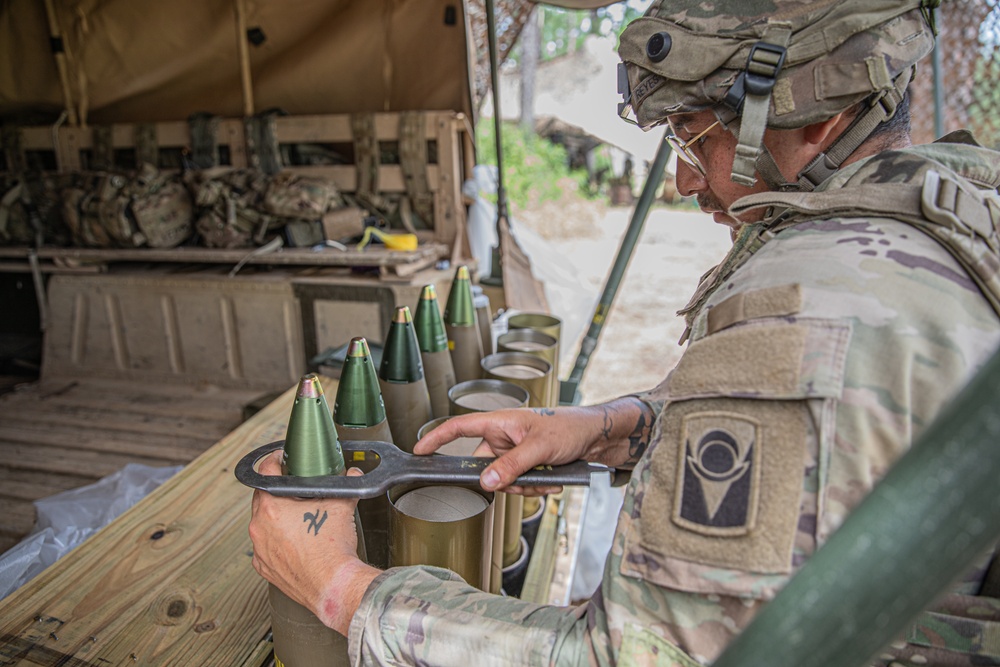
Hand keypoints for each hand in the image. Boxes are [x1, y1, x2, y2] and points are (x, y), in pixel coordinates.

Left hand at [248, 450, 379, 634]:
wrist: (332, 585)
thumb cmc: (332, 550)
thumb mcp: (341, 506)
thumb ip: (345, 485)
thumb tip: (353, 474)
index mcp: (271, 509)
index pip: (265, 473)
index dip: (274, 461)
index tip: (280, 459)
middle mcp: (259, 528)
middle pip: (261, 498)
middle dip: (276, 491)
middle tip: (294, 489)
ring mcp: (260, 550)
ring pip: (262, 524)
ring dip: (275, 517)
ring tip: (297, 517)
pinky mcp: (265, 568)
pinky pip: (265, 547)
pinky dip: (276, 541)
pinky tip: (295, 542)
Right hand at [412, 403, 630, 494]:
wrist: (598, 436)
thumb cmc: (570, 427)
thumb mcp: (539, 447)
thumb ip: (511, 466)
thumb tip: (486, 482)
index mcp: (499, 422)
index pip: (458, 427)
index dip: (436, 439)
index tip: (419, 451)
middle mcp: (503, 437)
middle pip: (483, 466)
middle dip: (503, 481)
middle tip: (525, 481)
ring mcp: (514, 452)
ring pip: (503, 480)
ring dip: (524, 485)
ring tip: (547, 478)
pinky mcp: (526, 465)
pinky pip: (519, 484)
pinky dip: (534, 487)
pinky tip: (553, 481)